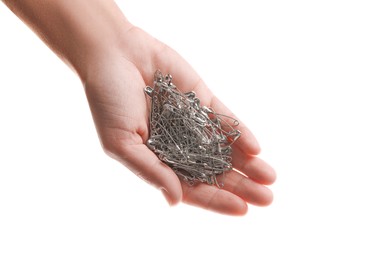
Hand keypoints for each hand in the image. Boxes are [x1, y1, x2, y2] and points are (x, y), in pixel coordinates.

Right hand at [83, 27, 275, 214]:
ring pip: (225, 148)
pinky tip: (256, 148)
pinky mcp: (202, 100)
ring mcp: (193, 122)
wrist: (114, 54)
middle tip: (267, 198)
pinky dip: (240, 133)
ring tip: (270, 177)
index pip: (192, 188)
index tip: (241, 209)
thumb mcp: (121, 142)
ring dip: (248, 163)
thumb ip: (150, 170)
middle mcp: (179, 145)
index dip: (216, 200)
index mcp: (159, 160)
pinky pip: (225, 119)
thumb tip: (176, 200)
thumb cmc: (108, 100)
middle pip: (215, 171)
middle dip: (241, 185)